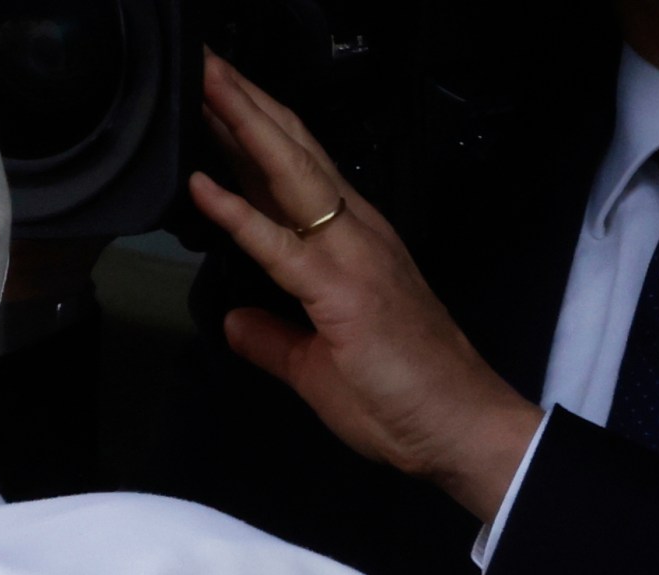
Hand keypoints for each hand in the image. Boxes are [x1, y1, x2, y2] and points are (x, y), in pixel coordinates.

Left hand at [189, 52, 541, 521]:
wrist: (457, 428)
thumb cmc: (402, 397)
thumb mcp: (317, 366)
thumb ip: (274, 338)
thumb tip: (236, 320)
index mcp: (351, 245)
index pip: (293, 173)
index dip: (251, 133)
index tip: (213, 100)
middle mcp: (356, 235)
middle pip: (291, 152)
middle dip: (243, 104)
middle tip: (201, 63)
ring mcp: (353, 256)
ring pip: (290, 173)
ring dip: (242, 127)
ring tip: (203, 85)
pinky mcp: (345, 290)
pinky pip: (280, 242)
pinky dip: (238, 211)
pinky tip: (203, 184)